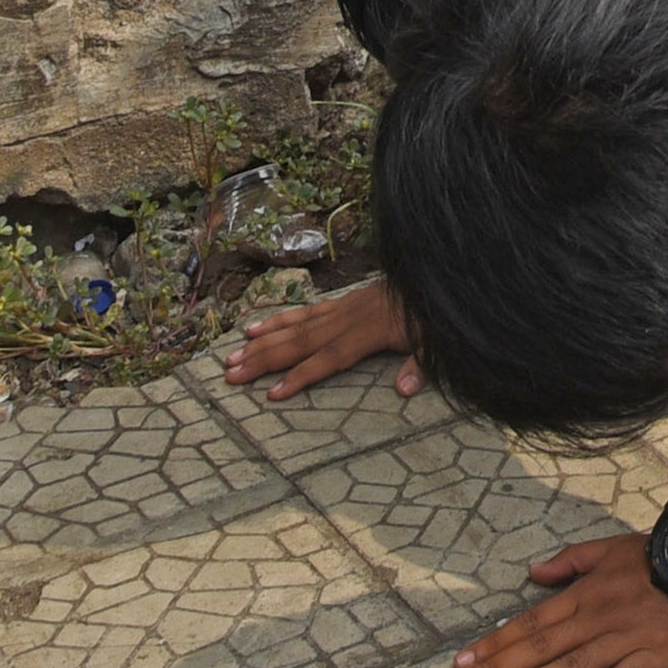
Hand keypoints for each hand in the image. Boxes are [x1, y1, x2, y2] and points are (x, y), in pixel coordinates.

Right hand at [224, 275, 416, 399]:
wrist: (431, 273)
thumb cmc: (432, 315)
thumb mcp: (435, 342)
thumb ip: (419, 366)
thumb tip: (406, 390)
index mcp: (368, 333)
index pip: (328, 359)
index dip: (301, 376)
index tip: (273, 394)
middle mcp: (347, 320)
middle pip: (300, 342)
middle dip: (264, 359)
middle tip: (232, 374)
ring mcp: (340, 310)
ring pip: (295, 327)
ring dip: (263, 341)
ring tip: (233, 355)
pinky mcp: (339, 303)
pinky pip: (302, 313)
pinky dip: (278, 320)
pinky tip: (255, 327)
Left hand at [445, 533, 667, 667]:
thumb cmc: (662, 556)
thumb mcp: (611, 548)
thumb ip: (571, 562)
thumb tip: (533, 574)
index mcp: (584, 593)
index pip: (530, 622)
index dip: (494, 643)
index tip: (462, 662)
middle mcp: (596, 617)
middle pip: (539, 647)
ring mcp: (624, 639)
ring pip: (570, 666)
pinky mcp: (654, 658)